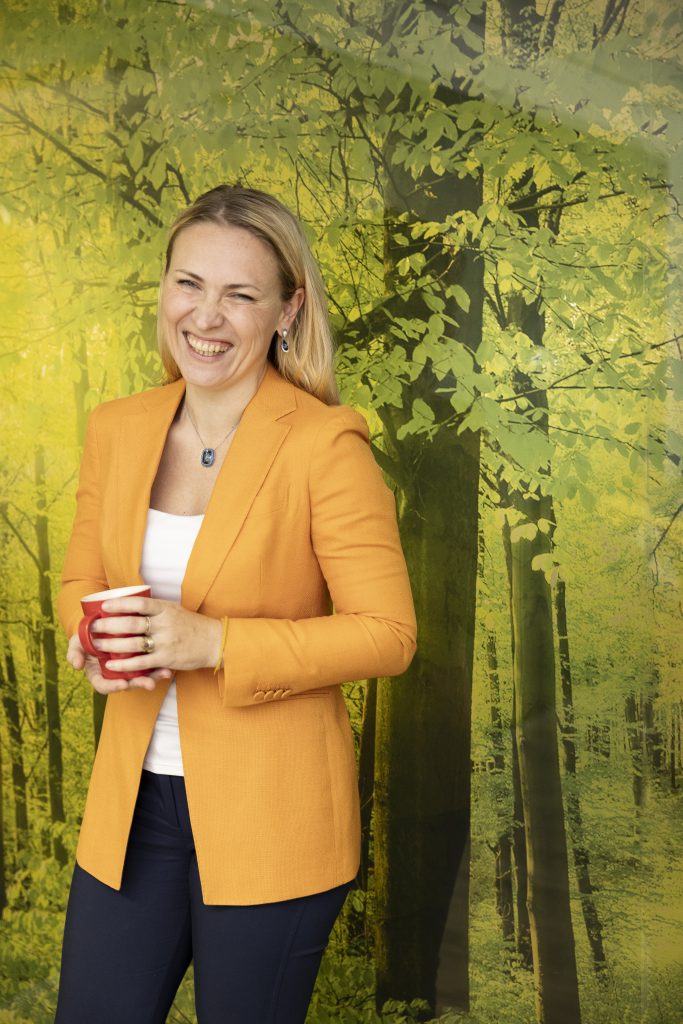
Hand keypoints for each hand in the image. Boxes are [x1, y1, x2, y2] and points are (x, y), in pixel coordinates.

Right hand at [66, 634, 171, 693]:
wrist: (103, 623)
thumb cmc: (88, 635)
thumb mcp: (77, 642)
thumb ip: (74, 652)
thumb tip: (77, 665)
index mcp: (100, 673)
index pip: (104, 686)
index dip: (112, 686)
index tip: (122, 684)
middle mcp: (115, 674)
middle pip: (127, 684)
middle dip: (139, 683)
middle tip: (149, 683)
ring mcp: (129, 668)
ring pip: (141, 677)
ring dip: (154, 677)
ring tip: (164, 674)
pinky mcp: (141, 660)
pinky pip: (150, 667)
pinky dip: (159, 668)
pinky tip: (168, 667)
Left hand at [85, 596, 223, 677]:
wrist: (214, 641)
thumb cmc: (192, 625)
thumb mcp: (175, 609)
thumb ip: (155, 607)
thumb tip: (132, 600)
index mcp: (165, 608)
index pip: (139, 603)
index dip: (119, 604)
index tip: (103, 606)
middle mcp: (165, 624)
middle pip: (131, 624)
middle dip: (108, 626)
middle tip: (94, 627)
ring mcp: (166, 642)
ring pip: (133, 644)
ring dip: (112, 645)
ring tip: (97, 645)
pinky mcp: (167, 659)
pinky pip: (141, 662)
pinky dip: (124, 664)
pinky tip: (111, 664)